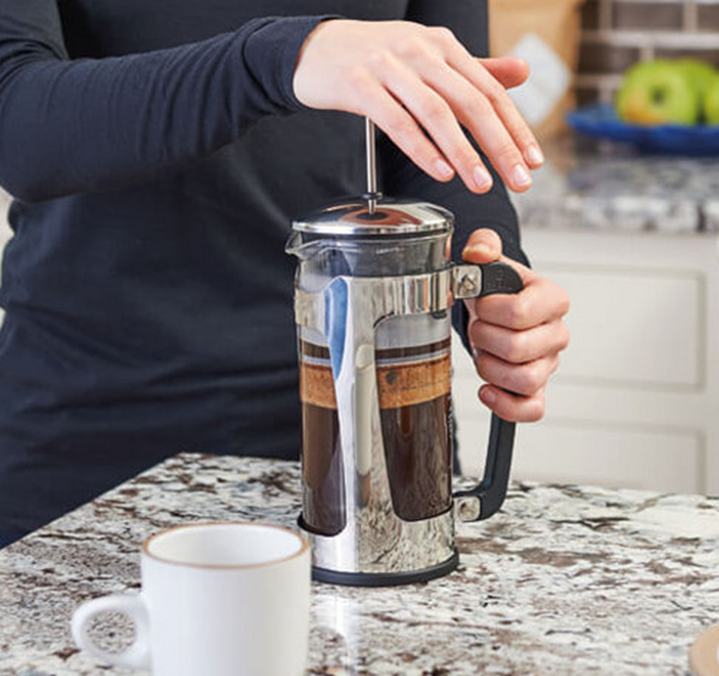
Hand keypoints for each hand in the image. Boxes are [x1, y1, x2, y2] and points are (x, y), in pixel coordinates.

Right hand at [293, 20, 543, 194]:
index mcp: (443, 46)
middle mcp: (421, 51)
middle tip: (519, 181)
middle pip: (472, 102)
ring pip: (436, 113)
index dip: (516, 127)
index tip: (532, 161)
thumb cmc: (376, 58)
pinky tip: (440, 172)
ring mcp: (389, 66)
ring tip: (482, 185)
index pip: (491, 90)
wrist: (316, 48)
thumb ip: (475, 69)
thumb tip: (523, 72)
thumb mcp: (429, 56)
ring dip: (464, 153)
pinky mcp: (359, 85)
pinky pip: (396, 121)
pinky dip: (421, 149)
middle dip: (500, 146)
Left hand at [462, 229, 569, 421]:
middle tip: (478, 327)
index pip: (520, 312)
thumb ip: (483, 245)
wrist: (495, 312)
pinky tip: (486, 390)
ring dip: (489, 368)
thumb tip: (478, 251)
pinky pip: (531, 410)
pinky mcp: (536, 390)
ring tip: (482, 352)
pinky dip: (505, 404)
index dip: (489, 311)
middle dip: (484, 338)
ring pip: (523, 380)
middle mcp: (556, 334)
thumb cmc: (495, 291)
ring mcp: (548, 365)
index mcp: (552, 299)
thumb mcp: (488, 262)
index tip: (481, 303)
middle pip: (518, 348)